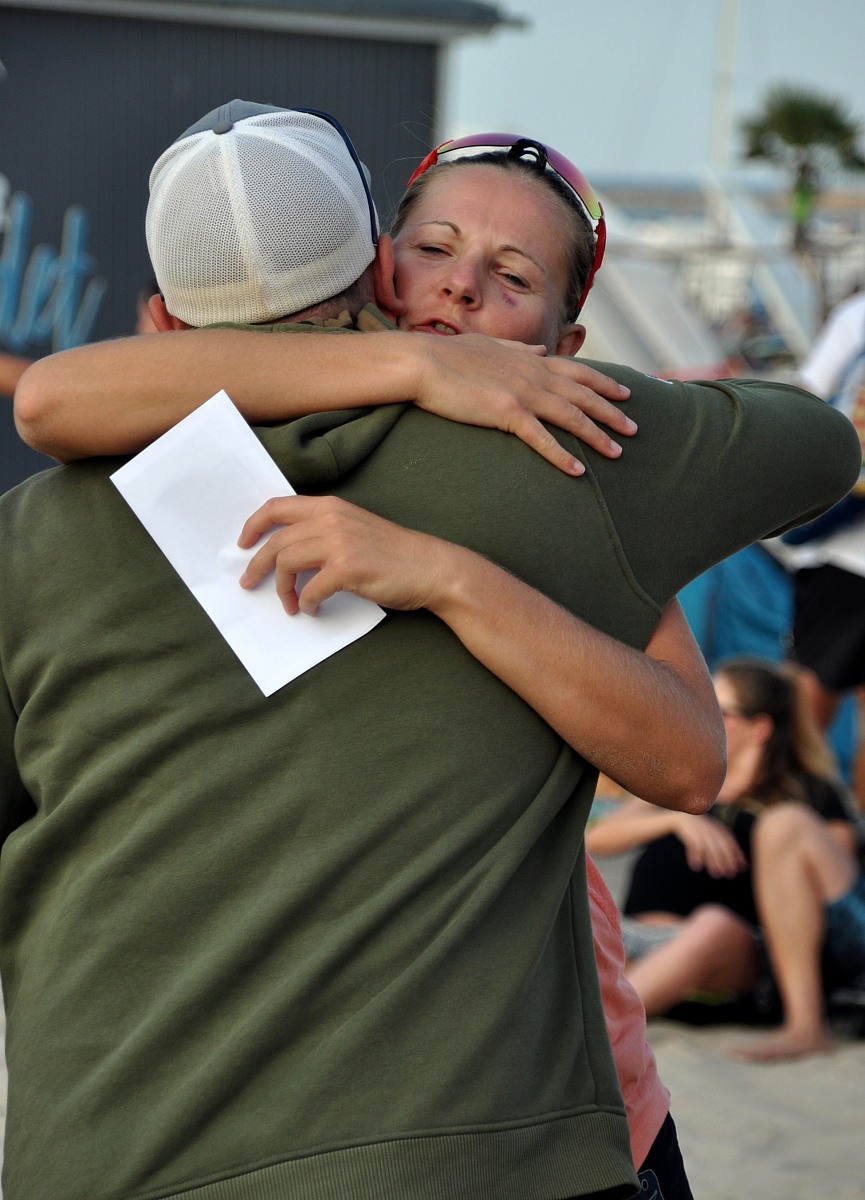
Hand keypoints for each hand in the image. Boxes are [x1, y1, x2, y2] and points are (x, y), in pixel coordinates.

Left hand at [238, 494, 459, 615]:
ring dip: (281, 589)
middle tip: (249, 584)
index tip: (242, 544)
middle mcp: (331, 519)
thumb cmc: (395, 554)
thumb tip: (288, 552)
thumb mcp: (355, 528)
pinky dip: (306, 603)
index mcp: (330, 506)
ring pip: (286, 565)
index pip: (277, 507)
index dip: (253, 525)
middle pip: (276, 541)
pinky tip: (312, 609)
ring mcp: (339, 543)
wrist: (431, 567)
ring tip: (288, 604)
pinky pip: (310, 590)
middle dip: (256, 566)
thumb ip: (324, 531)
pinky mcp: (347, 568)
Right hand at [410, 333, 634, 475]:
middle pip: (583, 395)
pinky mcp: (507, 413)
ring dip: (597, 436)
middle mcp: (533, 374)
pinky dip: (562, 455)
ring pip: (571, 416)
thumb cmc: (449, 355)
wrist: (423, 362)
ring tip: (617, 453)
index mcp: (529, 359)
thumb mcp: (489, 344)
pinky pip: (542, 438)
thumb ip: (519, 348)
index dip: (604, 382)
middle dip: (612, 412)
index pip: (577, 371)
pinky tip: (578, 471)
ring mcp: (523, 393)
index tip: (626, 392)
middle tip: (635, 429)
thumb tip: (540, 349)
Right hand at [672, 813, 747, 877]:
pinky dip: (695, 856)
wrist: (686, 817)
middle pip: (721, 847)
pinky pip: (693, 846)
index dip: (736, 856)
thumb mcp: (719, 836)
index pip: (732, 844)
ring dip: (713, 862)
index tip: (740, 870)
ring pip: (709, 848)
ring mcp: (702, 833)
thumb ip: (731, 849)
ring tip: (715, 875)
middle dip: (726, 861)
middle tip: (729, 874)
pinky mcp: (691, 835)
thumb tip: (744, 867)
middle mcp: (713, 832)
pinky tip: (696, 867)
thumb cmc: (705, 830)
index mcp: (722, 832)